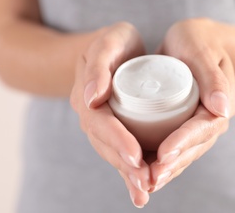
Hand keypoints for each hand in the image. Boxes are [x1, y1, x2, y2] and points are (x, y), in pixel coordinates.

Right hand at [70, 22, 149, 207]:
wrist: (112, 49)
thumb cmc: (113, 42)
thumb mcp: (108, 43)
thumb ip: (99, 65)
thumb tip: (91, 97)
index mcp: (88, 97)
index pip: (101, 124)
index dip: (118, 140)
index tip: (136, 155)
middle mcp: (93, 116)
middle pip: (107, 146)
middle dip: (126, 165)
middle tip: (147, 182)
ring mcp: (103, 126)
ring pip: (114, 154)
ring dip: (129, 174)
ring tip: (146, 191)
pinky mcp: (116, 130)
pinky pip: (121, 153)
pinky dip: (129, 173)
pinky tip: (141, 192)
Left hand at [149, 18, 234, 191]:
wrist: (195, 40)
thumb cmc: (198, 39)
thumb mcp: (202, 51)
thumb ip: (212, 77)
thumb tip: (223, 109)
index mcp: (223, 101)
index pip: (204, 127)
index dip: (183, 142)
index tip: (163, 154)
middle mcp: (216, 116)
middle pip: (196, 146)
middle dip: (174, 163)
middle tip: (151, 178)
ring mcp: (203, 122)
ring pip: (187, 151)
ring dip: (169, 169)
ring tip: (147, 183)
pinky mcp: (189, 123)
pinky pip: (179, 146)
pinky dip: (165, 161)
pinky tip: (149, 173)